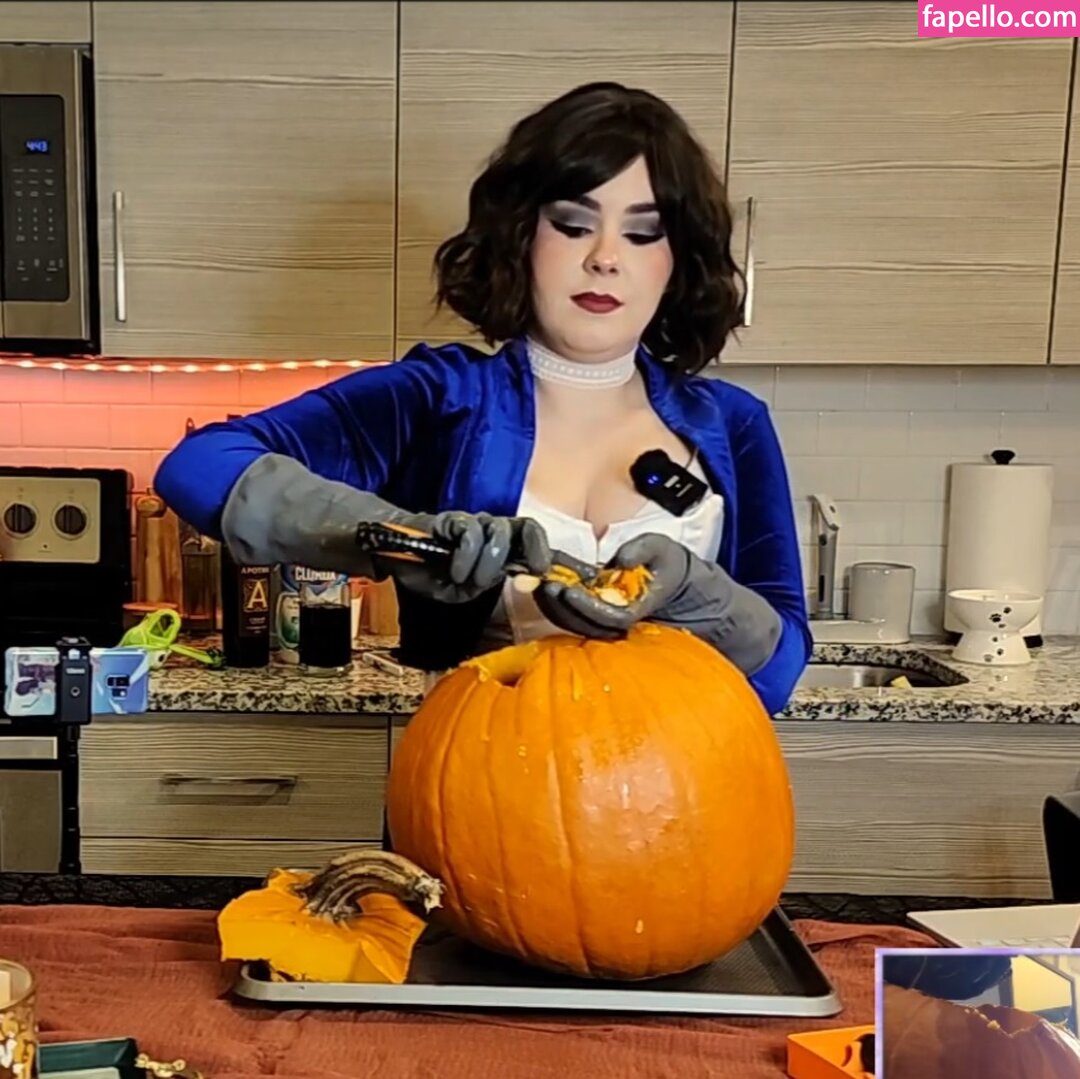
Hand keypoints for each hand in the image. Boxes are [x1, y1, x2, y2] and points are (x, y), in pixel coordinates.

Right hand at [381, 511, 551, 603]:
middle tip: (534, 571)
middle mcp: (493, 530)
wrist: (395, 557)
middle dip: (538, 549)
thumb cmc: (433, 573)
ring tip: (470, 580)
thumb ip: (488, 585)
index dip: (557, 556)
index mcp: (502, 547)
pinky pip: (471, 532)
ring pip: (501, 531)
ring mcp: (474, 523)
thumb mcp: (465, 591)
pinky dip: (468, 556)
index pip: (535, 544)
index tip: (574, 574)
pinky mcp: (452, 520)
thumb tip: (511, 579)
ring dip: (490, 562)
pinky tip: (456, 571)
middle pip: (529, 527)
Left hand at [533, 532, 690, 637]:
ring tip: (539, 583)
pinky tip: (541, 582)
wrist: (668, 577)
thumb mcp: (660, 547)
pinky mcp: (591, 611)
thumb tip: (620, 561)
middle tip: (546, 585)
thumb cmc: (663, 561)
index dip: (587, 607)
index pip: (610, 618)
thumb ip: (642, 550)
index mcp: (637, 610)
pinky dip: (553, 601)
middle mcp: (618, 621)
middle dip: (562, 607)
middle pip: (585, 625)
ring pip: (573, 623)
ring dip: (552, 605)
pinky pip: (569, 613)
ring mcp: (603, 619)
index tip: (568, 590)